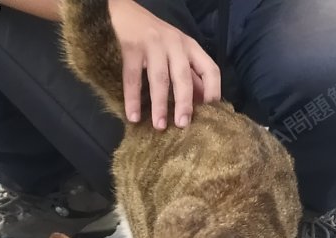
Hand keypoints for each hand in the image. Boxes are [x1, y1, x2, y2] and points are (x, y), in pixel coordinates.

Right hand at [108, 0, 220, 128]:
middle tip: (183, 125)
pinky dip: (133, 99)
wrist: (121, 13)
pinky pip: (133, 77)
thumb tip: (201, 104)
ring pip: (160, 78)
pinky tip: (133, 116)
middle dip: (185, 103)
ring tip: (160, 126)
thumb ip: (188, 74)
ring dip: (160, 104)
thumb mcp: (176, 52)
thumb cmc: (152, 38)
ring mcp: (153, 45)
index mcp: (190, 47)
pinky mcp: (131, 47)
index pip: (210, 69)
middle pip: (184, 76)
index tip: (210, 113)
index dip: (213, 91)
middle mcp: (175, 44)